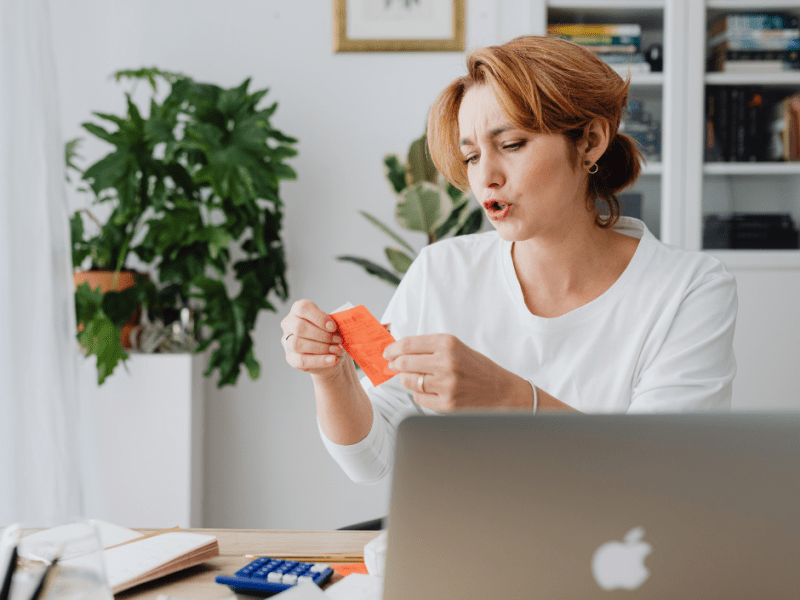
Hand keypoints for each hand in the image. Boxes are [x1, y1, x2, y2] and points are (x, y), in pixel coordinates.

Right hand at [280, 300, 346, 377]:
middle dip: (321, 335)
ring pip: (297, 344)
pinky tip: (332, 360)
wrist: (332, 354)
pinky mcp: (291, 358)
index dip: (319, 317)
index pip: (302, 308)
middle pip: (299, 327)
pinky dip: (320, 360)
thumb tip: (344, 322)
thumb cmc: (331, 334)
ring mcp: (287, 342)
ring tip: (337, 350)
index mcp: (298, 310)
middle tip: (338, 340)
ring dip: (321, 348)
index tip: (333, 327)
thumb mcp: (334, 325)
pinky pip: (302, 360)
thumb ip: (335, 321)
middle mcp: (289, 324)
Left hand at [383, 334, 532, 411]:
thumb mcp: (457, 348)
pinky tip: (431, 390)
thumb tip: (397, 352)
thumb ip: (429, 348)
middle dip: (394, 364)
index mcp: (448, 344)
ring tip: (416, 377)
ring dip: (407, 379)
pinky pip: (419, 398)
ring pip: (408, 381)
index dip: (392, 348)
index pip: (408, 344)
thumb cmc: (478, 368)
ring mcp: (446, 385)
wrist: (503, 391)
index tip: (387, 352)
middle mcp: (446, 362)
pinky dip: (420, 394)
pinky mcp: (446, 404)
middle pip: (404, 362)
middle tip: (393, 365)